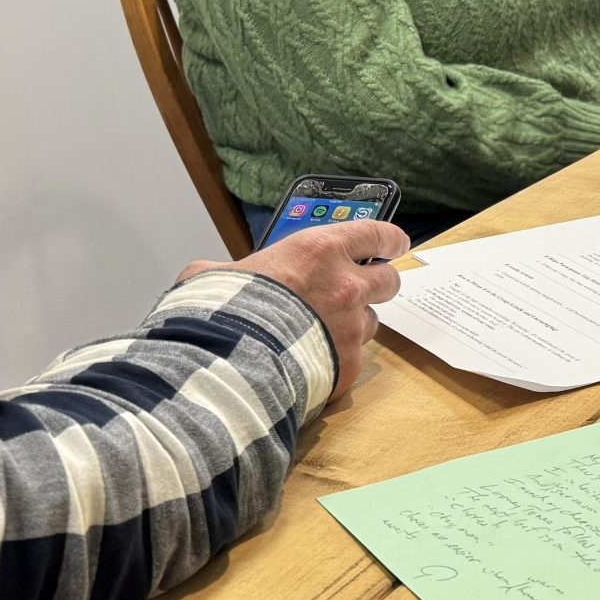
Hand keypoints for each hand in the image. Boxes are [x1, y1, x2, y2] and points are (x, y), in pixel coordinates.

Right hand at [226, 219, 409, 399]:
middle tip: (363, 288)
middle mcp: (346, 285)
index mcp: (321, 250)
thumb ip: (225, 269)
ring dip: (354, 324)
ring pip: (370, 322)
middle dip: (379, 283)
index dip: (389, 239)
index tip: (394, 243)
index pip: (376, 234)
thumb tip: (205, 273)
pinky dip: (336, 361)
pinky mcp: (347, 366)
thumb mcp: (218, 275)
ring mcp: (350, 328)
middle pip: (388, 280)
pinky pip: (351, 360)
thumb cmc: (226, 312)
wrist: (230, 363)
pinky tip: (312, 364)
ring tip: (324, 332)